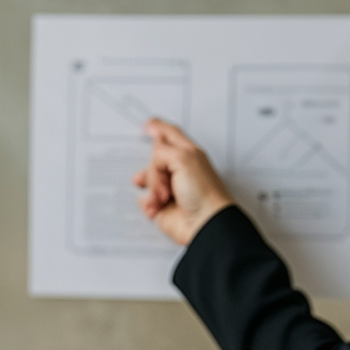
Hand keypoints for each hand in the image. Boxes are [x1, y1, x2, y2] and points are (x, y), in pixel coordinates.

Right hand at [131, 117, 233, 244]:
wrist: (204, 224)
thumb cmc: (204, 194)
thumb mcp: (183, 159)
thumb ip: (163, 150)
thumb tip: (154, 150)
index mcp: (188, 154)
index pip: (171, 135)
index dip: (159, 128)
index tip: (148, 125)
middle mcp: (179, 170)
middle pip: (155, 159)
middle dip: (152, 170)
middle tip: (162, 180)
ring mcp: (171, 188)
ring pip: (147, 180)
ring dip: (151, 188)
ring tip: (162, 197)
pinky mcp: (163, 206)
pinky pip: (145, 199)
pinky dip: (148, 203)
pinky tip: (157, 207)